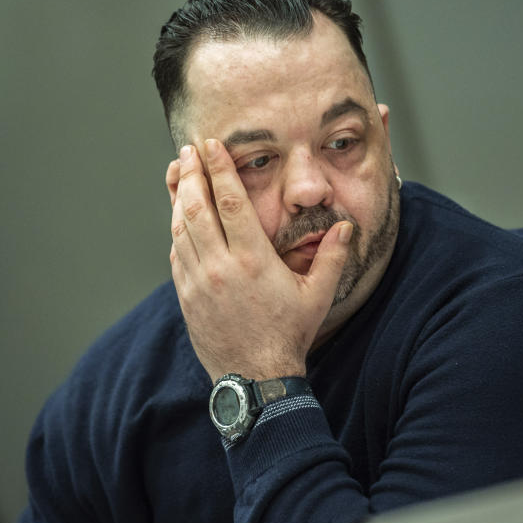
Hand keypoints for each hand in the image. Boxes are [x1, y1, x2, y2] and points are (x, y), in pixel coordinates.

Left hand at [167, 139, 352, 382]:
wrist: (256, 377)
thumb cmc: (288, 336)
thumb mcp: (318, 295)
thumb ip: (333, 257)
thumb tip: (346, 226)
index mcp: (253, 259)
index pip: (230, 202)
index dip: (219, 169)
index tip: (211, 145)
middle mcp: (220, 266)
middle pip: (197, 207)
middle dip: (191, 174)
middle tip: (189, 150)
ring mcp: (198, 282)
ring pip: (181, 228)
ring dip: (178, 197)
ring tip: (180, 174)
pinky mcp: (186, 296)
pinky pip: (176, 254)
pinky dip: (176, 230)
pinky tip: (180, 217)